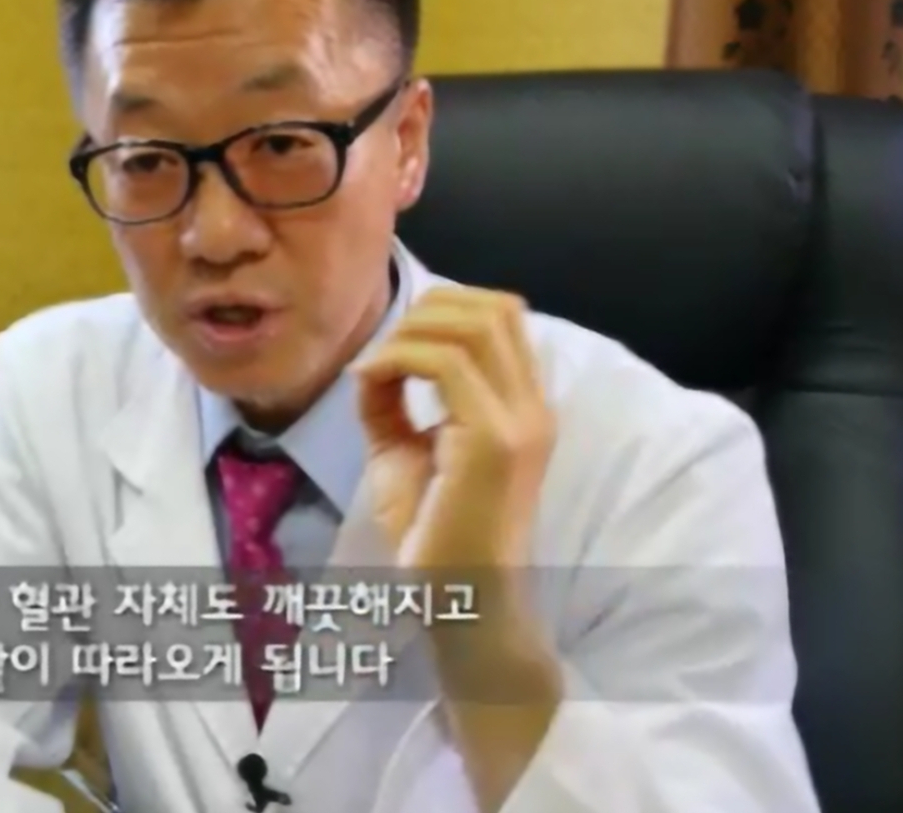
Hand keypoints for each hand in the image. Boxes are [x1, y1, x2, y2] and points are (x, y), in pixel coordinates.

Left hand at [357, 286, 555, 572]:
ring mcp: (519, 422)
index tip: (395, 343)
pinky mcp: (493, 440)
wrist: (457, 596)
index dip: (445, 308)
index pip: (505, 316)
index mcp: (523, 407)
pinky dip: (396, 358)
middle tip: (384, 350)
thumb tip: (371, 363)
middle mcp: (533, 408)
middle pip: (496, 307)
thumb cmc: (432, 532)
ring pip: (474, 324)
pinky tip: (368, 383)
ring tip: (374, 369)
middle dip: (428, 309)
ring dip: (411, 332)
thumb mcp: (404, 450)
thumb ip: (393, 403)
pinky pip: (444, 363)